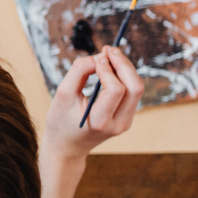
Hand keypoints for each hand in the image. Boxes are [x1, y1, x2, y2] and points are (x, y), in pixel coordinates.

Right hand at [42, 46, 144, 162]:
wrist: (66, 147)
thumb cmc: (60, 120)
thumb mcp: (62, 94)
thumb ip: (79, 72)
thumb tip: (101, 57)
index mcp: (100, 121)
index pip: (116, 90)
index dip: (109, 69)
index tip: (97, 58)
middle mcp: (118, 124)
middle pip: (134, 88)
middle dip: (124, 64)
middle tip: (109, 49)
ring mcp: (125, 123)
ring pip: (137, 89)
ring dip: (125, 69)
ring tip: (109, 56)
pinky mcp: (126, 118)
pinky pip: (132, 93)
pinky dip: (124, 77)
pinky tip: (111, 68)